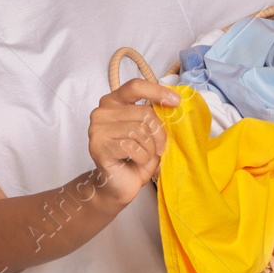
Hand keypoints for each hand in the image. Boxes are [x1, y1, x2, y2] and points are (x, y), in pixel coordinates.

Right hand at [89, 79, 177, 206]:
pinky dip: (142, 158)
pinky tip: (134, 162)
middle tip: (158, 147)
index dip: (158, 92)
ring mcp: (97, 129)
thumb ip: (155, 116)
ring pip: (140, 131)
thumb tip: (173, 103)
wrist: (118, 186)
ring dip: (149, 148)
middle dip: (159, 134)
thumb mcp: (148, 132)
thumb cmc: (135, 158)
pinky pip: (133, 147)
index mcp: (114, 101)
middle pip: (144, 113)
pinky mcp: (99, 146)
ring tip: (143, 155)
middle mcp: (102, 111)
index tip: (176, 102)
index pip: (136, 86)